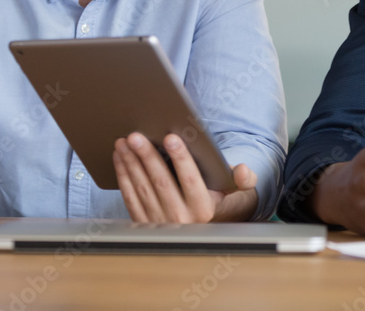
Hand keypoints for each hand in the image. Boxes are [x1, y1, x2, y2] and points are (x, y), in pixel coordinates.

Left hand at [113, 132, 258, 222]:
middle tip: (136, 136)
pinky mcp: (143, 224)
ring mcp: (159, 223)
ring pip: (142, 189)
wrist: (206, 230)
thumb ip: (243, 179)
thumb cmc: (221, 201)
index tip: (171, 137)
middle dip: (147, 157)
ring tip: (124, 142)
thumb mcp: (238, 192)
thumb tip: (242, 170)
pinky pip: (130, 198)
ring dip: (131, 163)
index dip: (181, 158)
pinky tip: (120, 158)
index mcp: (204, 210)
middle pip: (161, 182)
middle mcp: (180, 220)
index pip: (191, 180)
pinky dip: (123, 176)